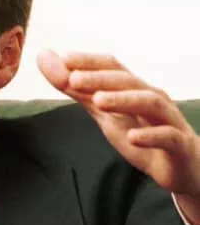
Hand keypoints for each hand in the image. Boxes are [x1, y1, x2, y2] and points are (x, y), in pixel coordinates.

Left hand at [37, 49, 199, 224]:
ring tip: (98, 101)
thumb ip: (77, 90)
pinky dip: (150, 136)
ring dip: (123, 100)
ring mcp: (167, 120)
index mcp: (133, 89)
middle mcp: (152, 97)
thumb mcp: (104, 112)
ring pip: (148, 102)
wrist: (180, 166)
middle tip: (73, 79)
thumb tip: (45, 59)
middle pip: (127, 81)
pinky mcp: (178, 145)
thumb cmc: (139, 132)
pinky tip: (131, 138)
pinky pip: (167, 137)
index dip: (89, 61)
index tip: (63, 58)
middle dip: (100, 78)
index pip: (112, 67)